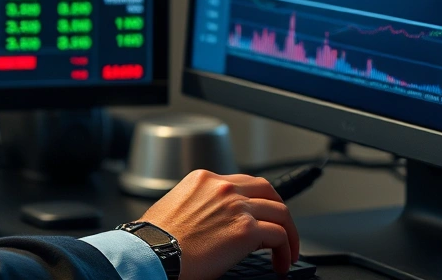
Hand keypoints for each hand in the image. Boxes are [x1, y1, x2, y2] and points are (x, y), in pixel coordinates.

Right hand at [138, 170, 299, 279]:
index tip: (260, 215)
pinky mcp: (246, 230)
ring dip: (288, 234)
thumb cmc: (155, 238)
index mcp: (204, 180)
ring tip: (286, 252)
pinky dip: (286, 249)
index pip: (243, 183)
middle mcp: (223, 188)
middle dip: (279, 211)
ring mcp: (237, 207)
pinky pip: (279, 235)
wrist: (152, 252)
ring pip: (280, 212)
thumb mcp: (175, 205)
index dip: (257, 200)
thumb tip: (211, 220)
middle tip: (282, 229)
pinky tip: (281, 262)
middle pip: (268, 190)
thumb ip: (197, 204)